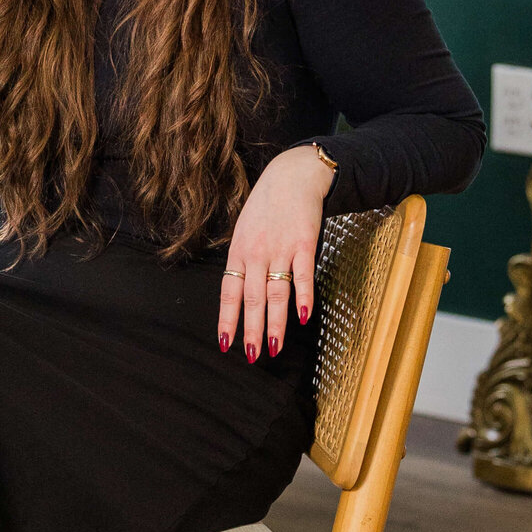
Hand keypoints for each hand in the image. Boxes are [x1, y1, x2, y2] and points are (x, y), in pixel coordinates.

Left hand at [218, 146, 335, 361]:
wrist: (291, 176)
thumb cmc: (266, 206)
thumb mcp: (244, 231)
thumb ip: (242, 261)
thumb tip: (239, 294)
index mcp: (239, 252)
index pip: (230, 292)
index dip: (228, 319)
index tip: (226, 343)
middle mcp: (257, 253)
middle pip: (254, 298)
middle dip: (252, 330)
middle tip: (252, 355)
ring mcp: (281, 249)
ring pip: (277, 292)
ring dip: (275, 323)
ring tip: (273, 347)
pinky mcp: (305, 243)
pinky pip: (303, 275)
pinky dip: (303, 297)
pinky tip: (303, 317)